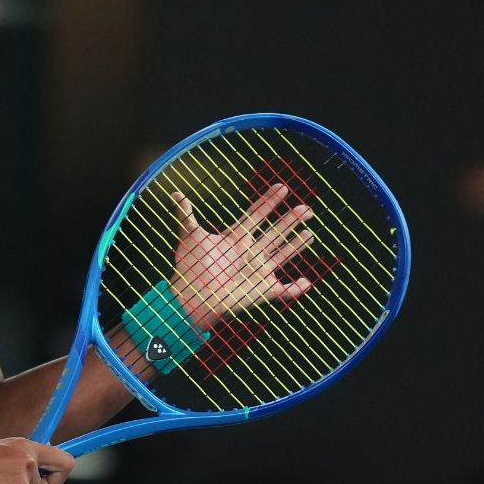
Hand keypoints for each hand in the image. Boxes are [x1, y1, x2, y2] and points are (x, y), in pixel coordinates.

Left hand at [168, 184, 315, 324]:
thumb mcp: (189, 237)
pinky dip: (296, 288)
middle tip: (307, 208)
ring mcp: (257, 270)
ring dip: (297, 245)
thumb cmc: (189, 267)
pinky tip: (306, 282)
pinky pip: (284, 290)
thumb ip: (186, 215)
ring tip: (310, 232)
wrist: (191, 296)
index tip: (282, 186)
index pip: (256, 215)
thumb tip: (174, 193)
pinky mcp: (263, 290)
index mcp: (235, 237)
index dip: (268, 201)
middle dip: (290, 220)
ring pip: (283, 254)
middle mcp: (249, 252)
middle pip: (275, 232)